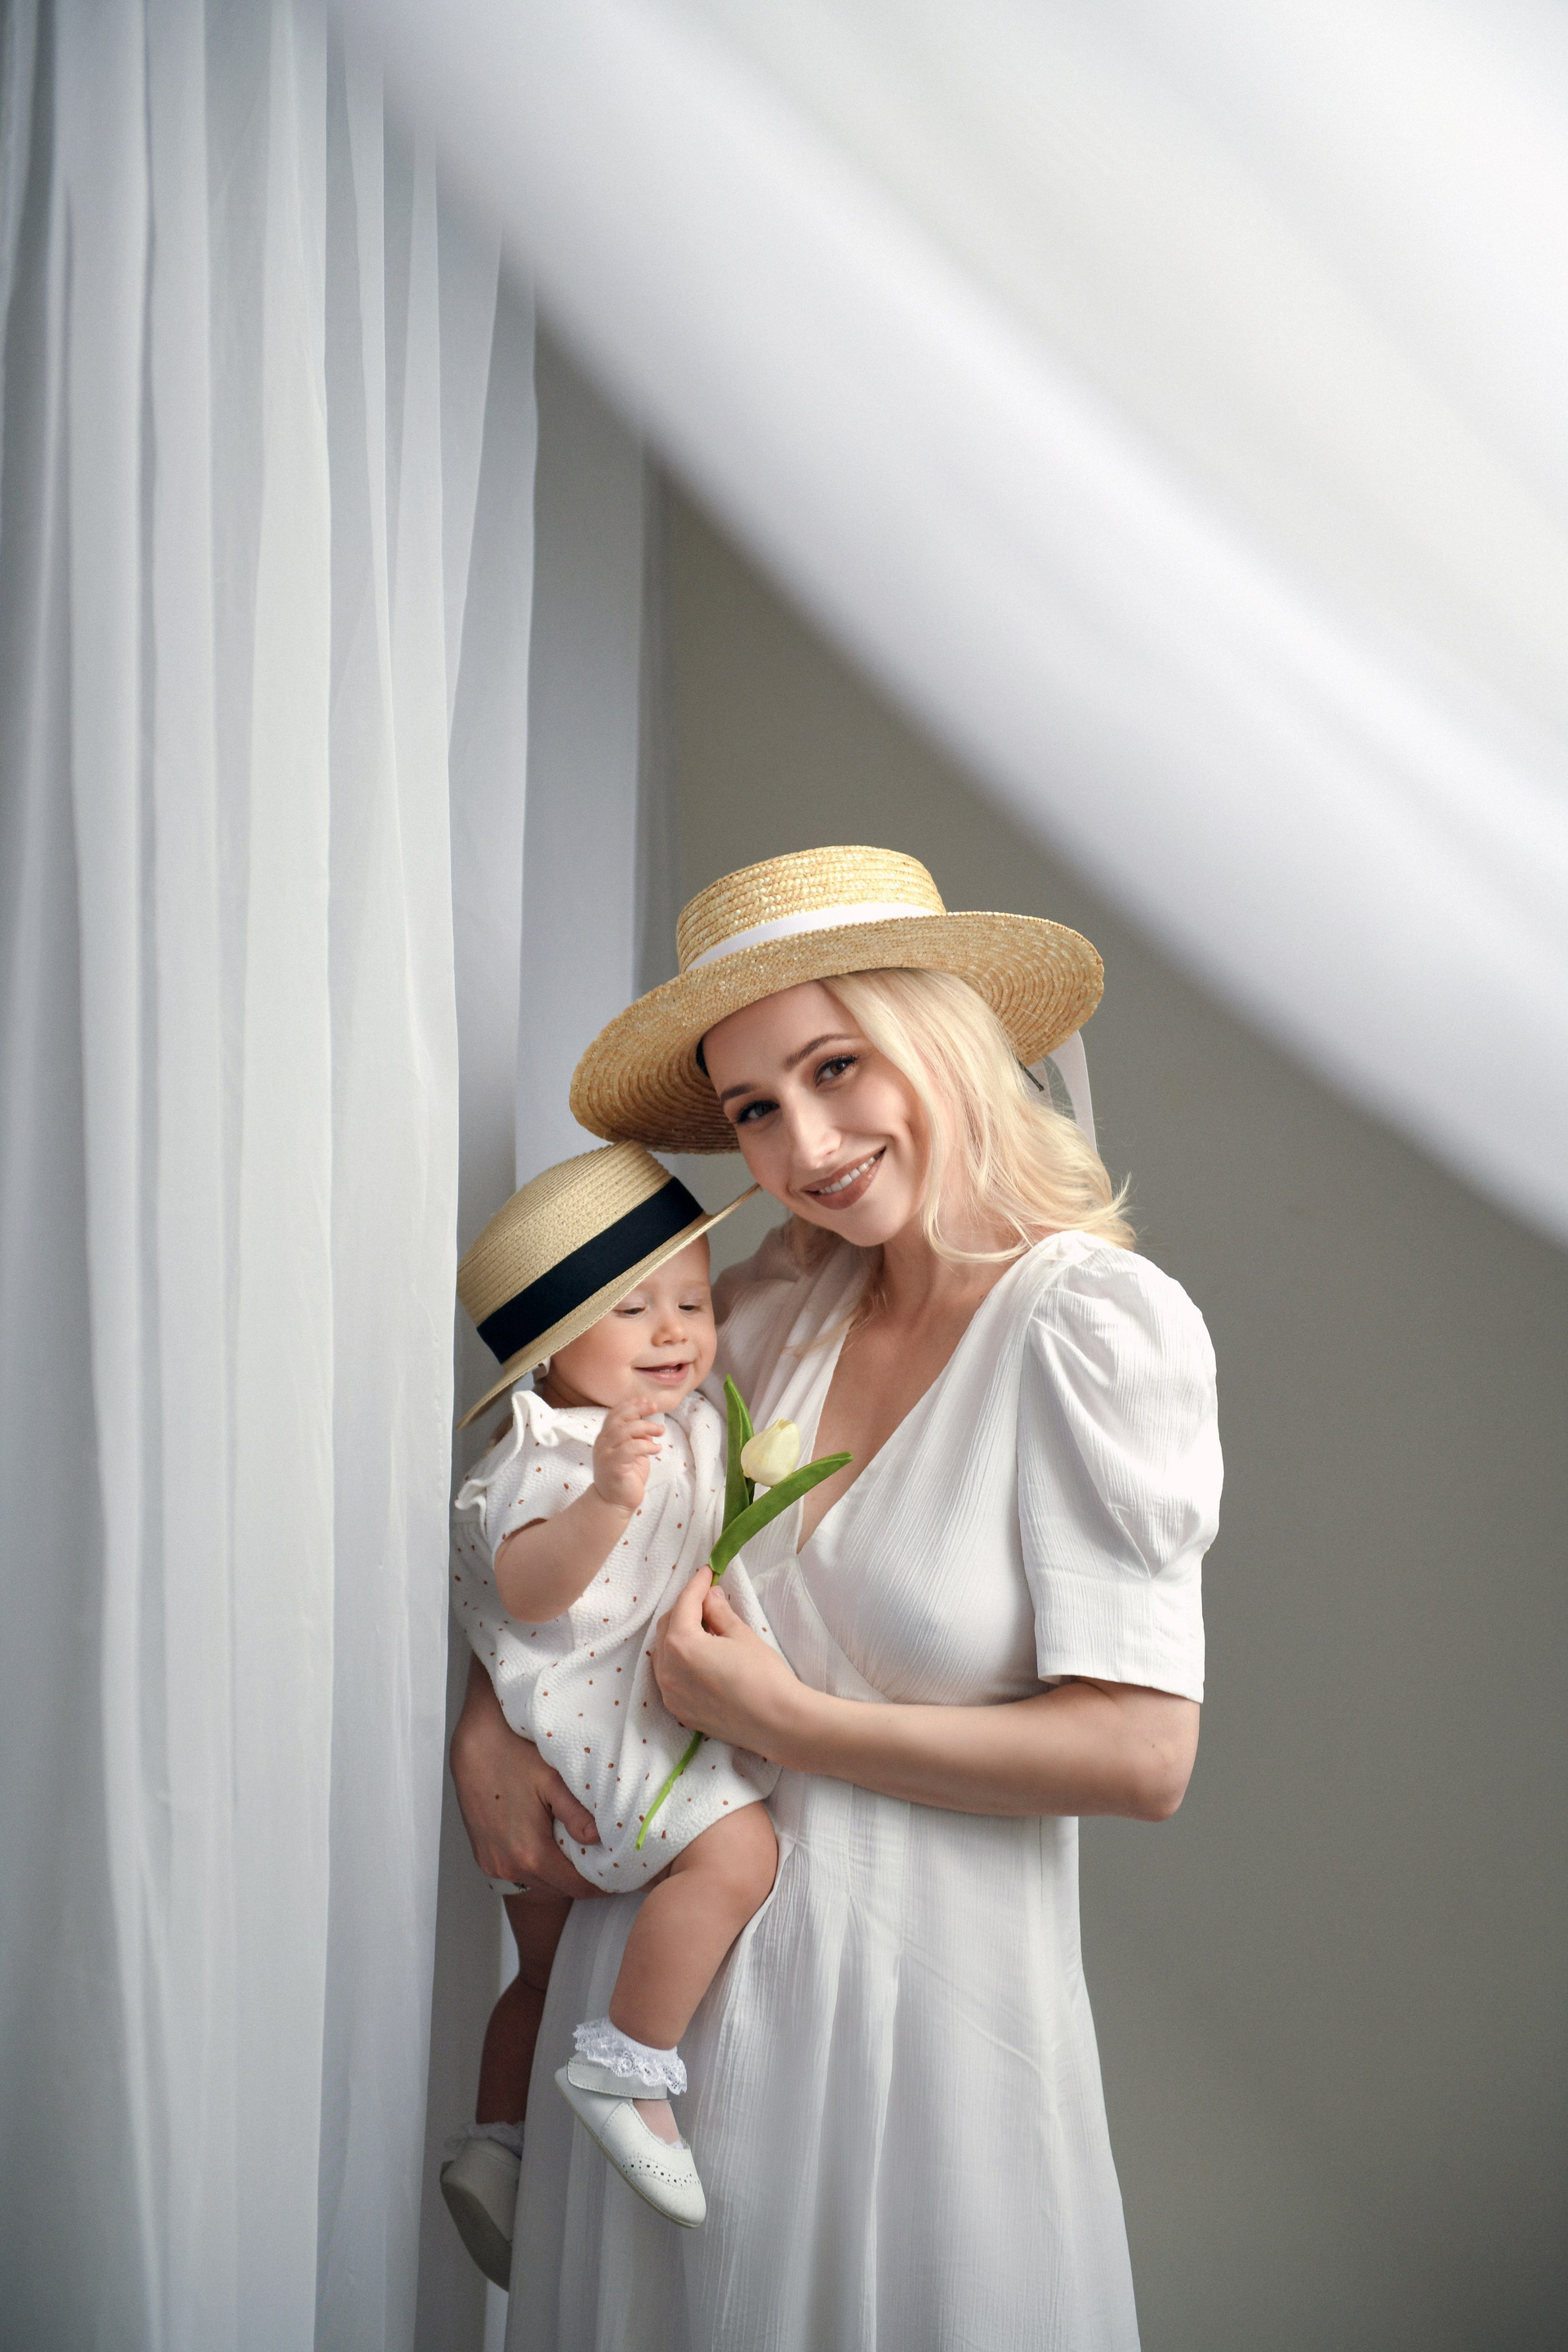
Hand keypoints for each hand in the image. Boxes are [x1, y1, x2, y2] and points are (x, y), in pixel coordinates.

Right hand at [450, 1657, 606, 1897]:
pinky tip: (549, 1846)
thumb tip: (600, 1839)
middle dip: (584, 1880)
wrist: (473, 1745)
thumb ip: (576, 1814)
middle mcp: (509, 1867)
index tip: (621, 1874)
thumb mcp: (551, 1780)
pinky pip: (519, 1875)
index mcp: (530, 1853)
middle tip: (606, 1862)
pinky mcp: (484, 1858)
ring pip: (539, 1885)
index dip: (603, 1884)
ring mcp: (494, 1865)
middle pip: (559, 1890)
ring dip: (560, 1875)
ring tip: (581, 1854)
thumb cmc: (512, 1755)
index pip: (577, 1887)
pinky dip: (538, 1868)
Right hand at [593, 1395, 663, 1512]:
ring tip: (660, 1432)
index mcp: (606, 1437)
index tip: (647, 1401)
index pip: (614, 1413)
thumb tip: (649, 1426)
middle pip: (618, 1418)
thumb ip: (637, 1437)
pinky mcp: (614, 1466)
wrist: (615, 1502)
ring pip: (624, 1431)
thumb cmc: (626, 1476)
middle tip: (654, 1409)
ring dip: (646, 1427)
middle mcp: (602, 1443)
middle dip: (638, 1410)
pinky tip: (656, 1449)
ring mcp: (606, 1454)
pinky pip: (630, 1448)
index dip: (631, 1405)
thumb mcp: (633, 1452)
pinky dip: (646, 1445)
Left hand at [651, 1568, 805, 1755]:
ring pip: (664, 1652)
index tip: (708, 1571)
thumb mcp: (741, 1635)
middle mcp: (667, 1670)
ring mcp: (670, 1694)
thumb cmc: (763, 1676)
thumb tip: (709, 1595)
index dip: (697, 1584)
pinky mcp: (678, 1710)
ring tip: (705, 1626)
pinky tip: (701, 1655)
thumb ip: (719, 1612)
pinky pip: (669, 1676)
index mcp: (681, 1645)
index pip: (684, 1604)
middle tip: (708, 1597)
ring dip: (679, 1634)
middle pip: (667, 1627)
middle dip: (685, 1608)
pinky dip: (679, 1660)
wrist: (777, 1723)